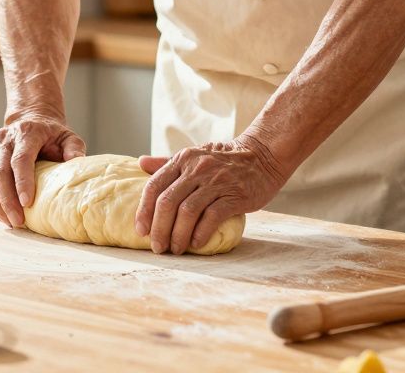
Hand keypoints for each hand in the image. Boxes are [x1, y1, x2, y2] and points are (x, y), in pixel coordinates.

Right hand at [0, 115, 84, 227]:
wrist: (29, 122)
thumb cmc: (51, 135)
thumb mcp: (67, 137)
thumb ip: (74, 147)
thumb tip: (76, 160)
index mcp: (25, 133)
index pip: (20, 159)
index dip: (22, 181)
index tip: (28, 203)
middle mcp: (3, 140)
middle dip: (8, 200)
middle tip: (19, 221)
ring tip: (12, 223)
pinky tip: (3, 216)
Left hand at [134, 134, 285, 254]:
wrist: (264, 155)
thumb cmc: (225, 160)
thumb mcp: (195, 155)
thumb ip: (168, 162)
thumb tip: (140, 163)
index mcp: (183, 159)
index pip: (154, 186)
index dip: (144, 211)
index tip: (141, 231)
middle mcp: (197, 169)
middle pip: (168, 202)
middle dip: (159, 228)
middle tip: (158, 247)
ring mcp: (216, 181)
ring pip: (187, 211)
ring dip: (178, 235)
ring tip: (176, 249)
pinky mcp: (235, 195)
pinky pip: (212, 216)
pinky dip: (201, 233)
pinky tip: (196, 244)